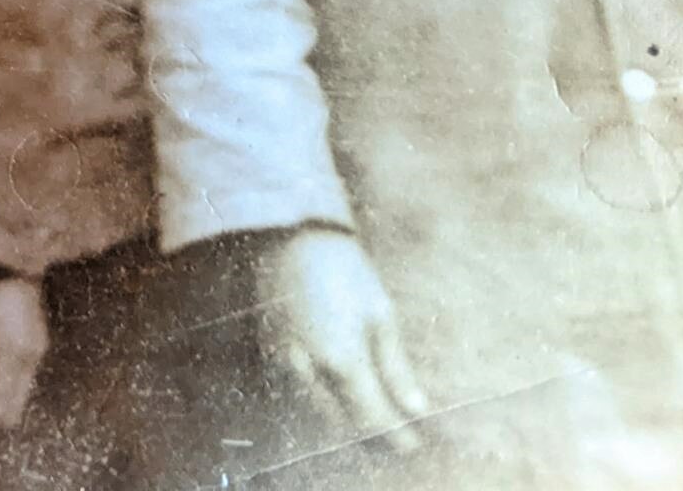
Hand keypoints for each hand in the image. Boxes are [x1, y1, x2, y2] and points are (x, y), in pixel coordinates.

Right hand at [258, 228, 428, 453]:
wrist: (291, 238)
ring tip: (371, 425)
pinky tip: (339, 402)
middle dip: (371, 440)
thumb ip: (395, 368)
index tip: (414, 445)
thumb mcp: (381, 314)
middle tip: (397, 440)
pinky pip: (295, 398)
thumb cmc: (344, 271)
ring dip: (345, 428)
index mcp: (340, 359)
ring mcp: (281, 365)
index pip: (371, 420)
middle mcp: (305, 371)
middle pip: (342, 428)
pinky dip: (320, 408)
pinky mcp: (268, 356)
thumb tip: (415, 410)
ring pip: (316, 418)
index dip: (395, 439)